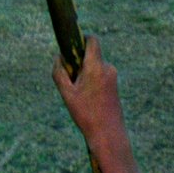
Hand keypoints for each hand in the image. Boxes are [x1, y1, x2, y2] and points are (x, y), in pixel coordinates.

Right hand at [52, 35, 148, 172]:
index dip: (82, 38)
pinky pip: (100, 76)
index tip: (71, 46)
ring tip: (78, 95)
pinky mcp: (114, 86)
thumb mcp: (66, 93)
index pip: (93, 40)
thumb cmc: (85, 114)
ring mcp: (113, 77)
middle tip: (70, 80)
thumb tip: (58, 57)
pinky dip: (91, 81)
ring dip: (84, 74)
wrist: (108, 134)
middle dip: (78, 62)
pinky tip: (87, 100)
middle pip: (91, 55)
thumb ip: (59, 72)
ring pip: (95, 67)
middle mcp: (107, 68)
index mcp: (96, 66)